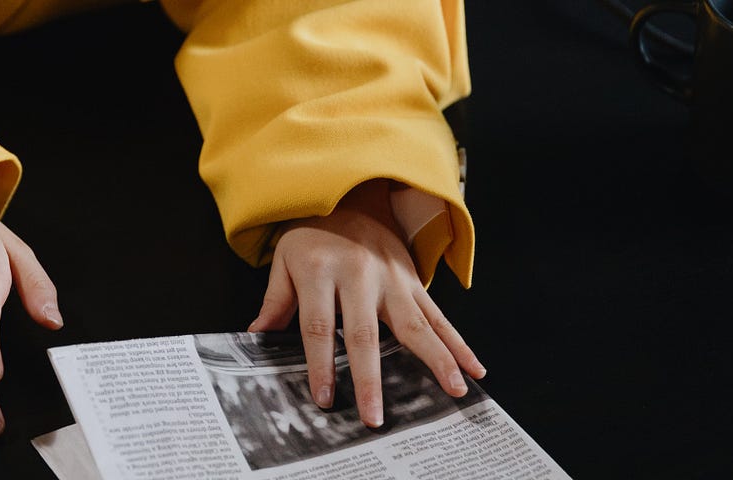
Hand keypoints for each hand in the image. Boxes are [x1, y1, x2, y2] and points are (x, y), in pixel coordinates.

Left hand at [248, 180, 485, 426]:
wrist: (350, 193)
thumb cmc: (311, 234)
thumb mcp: (283, 260)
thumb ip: (275, 300)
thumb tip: (257, 338)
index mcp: (320, 271)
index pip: (317, 326)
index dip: (320, 364)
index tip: (325, 399)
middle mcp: (358, 275)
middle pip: (364, 334)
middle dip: (370, 378)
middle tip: (375, 417)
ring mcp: (391, 278)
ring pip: (415, 324)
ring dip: (436, 360)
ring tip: (453, 391)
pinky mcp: (414, 280)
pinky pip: (439, 314)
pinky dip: (458, 342)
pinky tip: (474, 367)